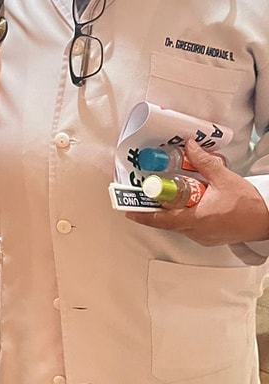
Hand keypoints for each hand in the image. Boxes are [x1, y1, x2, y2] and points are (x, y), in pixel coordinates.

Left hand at [126, 140, 268, 246]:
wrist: (268, 220)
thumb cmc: (248, 204)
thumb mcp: (224, 178)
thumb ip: (204, 162)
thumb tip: (189, 147)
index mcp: (196, 220)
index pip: (162, 220)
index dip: (144, 216)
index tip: (128, 212)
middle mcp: (197, 232)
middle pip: (169, 221)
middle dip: (157, 208)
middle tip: (148, 194)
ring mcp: (203, 237)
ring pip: (180, 224)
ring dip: (173, 210)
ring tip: (168, 194)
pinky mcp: (210, 236)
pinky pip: (191, 226)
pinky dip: (186, 214)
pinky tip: (190, 201)